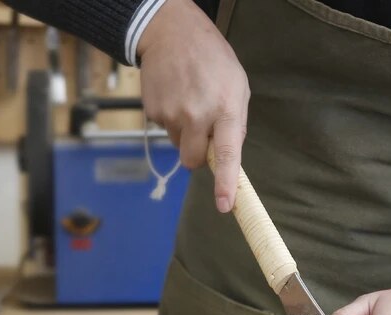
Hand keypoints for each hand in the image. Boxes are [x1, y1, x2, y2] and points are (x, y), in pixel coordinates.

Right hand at [137, 0, 248, 212]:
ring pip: (179, 145)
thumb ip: (235, 122)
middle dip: (197, 154)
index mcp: (225, 107)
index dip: (225, 181)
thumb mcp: (236, 84)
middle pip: (193, 160)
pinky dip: (171, 118)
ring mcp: (172, 114)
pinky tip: (175, 94)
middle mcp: (197, 114)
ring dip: (184, 132)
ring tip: (188, 99)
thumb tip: (228, 156)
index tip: (224, 205)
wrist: (171, 32)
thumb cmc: (211, 59)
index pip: (227, 152)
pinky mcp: (154, 112)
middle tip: (202, 128)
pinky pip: (165, 129)